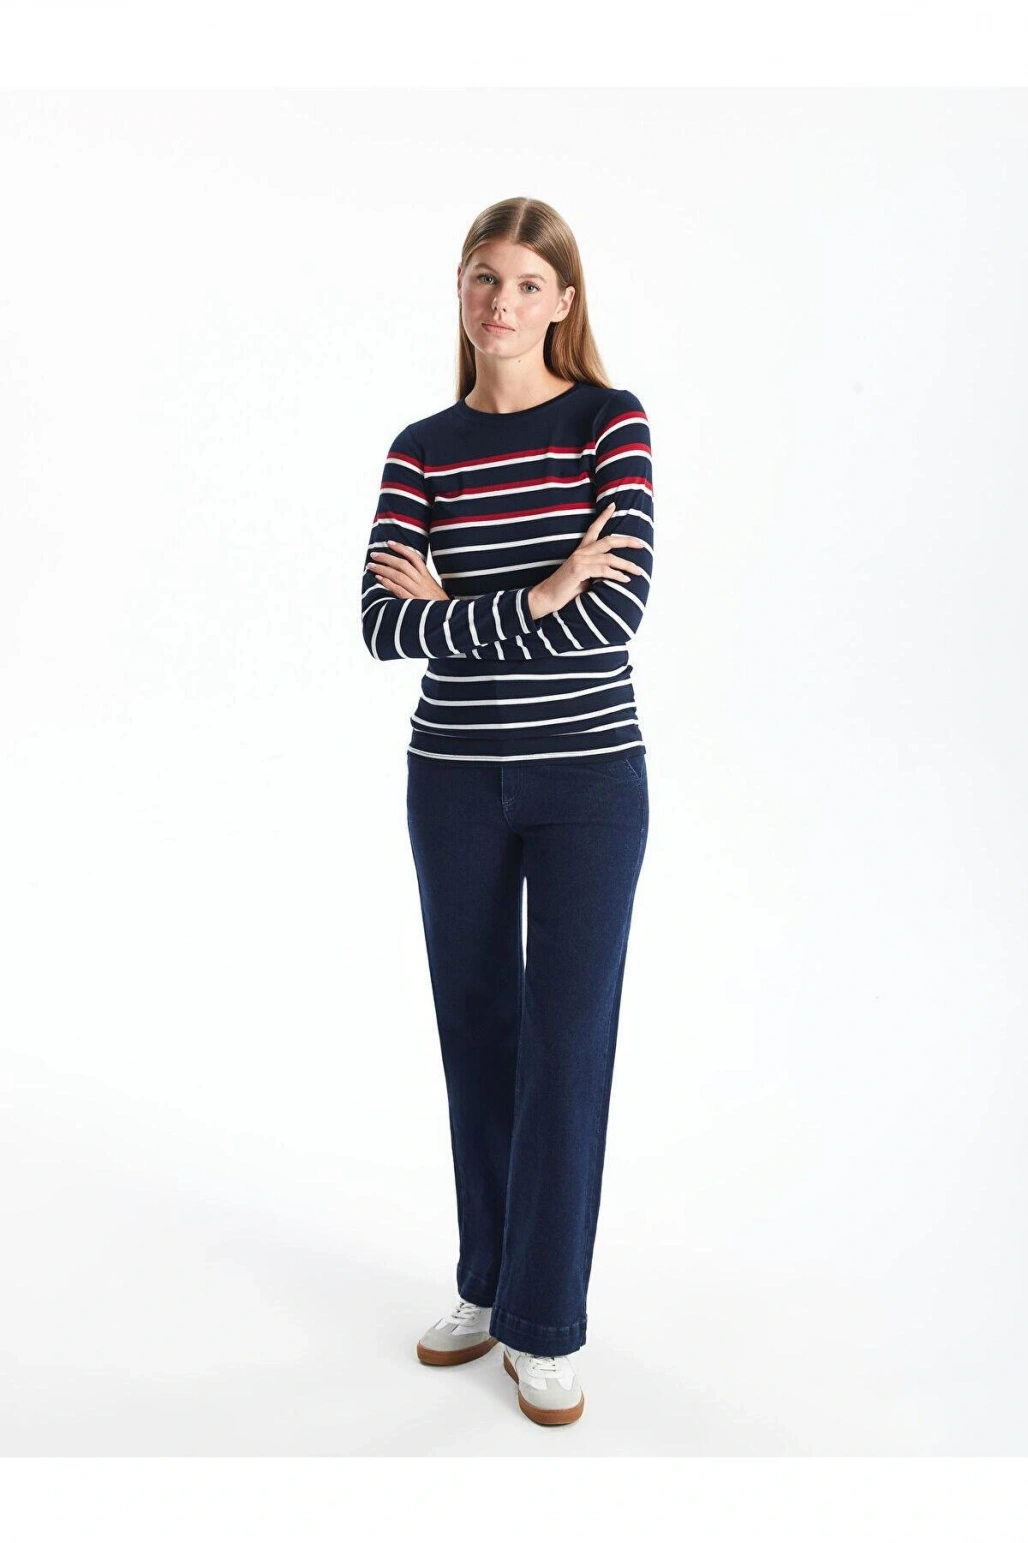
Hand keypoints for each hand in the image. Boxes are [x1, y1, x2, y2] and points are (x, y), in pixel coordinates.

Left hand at [366, 541, 449, 602]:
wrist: (447, 618)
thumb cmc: (438, 605)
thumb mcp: (434, 588)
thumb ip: (421, 580)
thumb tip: (405, 573)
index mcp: (427, 577)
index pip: (414, 558)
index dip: (401, 549)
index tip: (389, 543)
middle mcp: (422, 582)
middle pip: (402, 565)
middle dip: (386, 558)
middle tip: (373, 554)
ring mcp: (418, 592)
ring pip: (398, 576)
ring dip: (383, 569)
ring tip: (371, 565)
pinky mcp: (414, 602)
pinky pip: (399, 590)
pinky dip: (388, 583)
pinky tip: (378, 579)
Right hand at [528, 503, 647, 619]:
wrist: (546, 597)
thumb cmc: (564, 590)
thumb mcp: (583, 577)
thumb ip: (595, 571)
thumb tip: (611, 573)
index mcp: (580, 551)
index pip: (593, 529)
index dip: (603, 516)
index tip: (613, 506)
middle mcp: (581, 552)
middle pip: (608, 541)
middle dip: (627, 541)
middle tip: (642, 544)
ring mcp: (580, 560)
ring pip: (610, 558)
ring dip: (627, 565)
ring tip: (638, 571)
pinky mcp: (580, 570)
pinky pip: (604, 570)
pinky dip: (617, 575)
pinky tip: (625, 580)